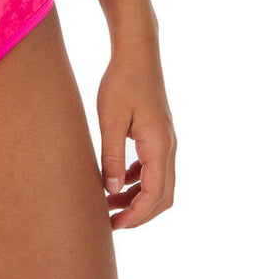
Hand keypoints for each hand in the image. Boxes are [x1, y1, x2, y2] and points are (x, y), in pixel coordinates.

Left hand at [97, 40, 176, 229]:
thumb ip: (111, 156)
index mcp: (159, 146)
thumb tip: (111, 190)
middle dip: (139, 213)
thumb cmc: (121, 81)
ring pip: (159, 182)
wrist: (137, 52)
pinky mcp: (158, 133)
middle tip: (111, 221)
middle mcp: (169, 147)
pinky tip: (117, 179)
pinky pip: (153, 166)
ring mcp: (166, 140)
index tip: (114, 225)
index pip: (154, 195)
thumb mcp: (110, 118)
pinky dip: (138, 179)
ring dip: (137, 197)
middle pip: (162, 196)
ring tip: (109, 203)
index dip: (136, 215)